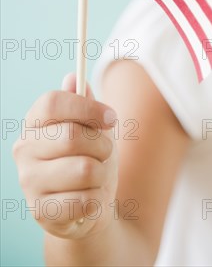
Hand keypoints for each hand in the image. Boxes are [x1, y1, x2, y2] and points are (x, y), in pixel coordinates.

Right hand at [12, 73, 118, 238]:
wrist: (89, 203)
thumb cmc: (90, 157)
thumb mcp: (92, 126)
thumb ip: (84, 101)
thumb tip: (72, 76)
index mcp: (35, 121)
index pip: (53, 103)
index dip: (87, 107)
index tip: (111, 118)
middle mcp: (24, 148)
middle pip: (72, 135)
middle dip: (101, 144)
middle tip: (105, 151)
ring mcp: (29, 181)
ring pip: (84, 169)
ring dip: (102, 173)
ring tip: (96, 176)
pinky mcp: (41, 211)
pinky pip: (85, 200)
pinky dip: (97, 198)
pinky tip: (88, 198)